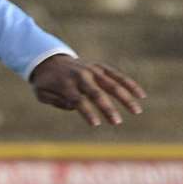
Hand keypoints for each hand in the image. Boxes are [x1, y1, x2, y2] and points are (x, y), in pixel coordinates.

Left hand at [29, 56, 145, 126]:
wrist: (48, 59)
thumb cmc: (45, 82)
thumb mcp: (41, 93)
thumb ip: (56, 101)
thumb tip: (75, 106)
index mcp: (65, 84)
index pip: (79, 101)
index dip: (88, 113)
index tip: (96, 124)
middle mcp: (81, 76)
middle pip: (97, 93)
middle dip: (107, 108)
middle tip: (116, 122)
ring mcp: (92, 70)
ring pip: (112, 83)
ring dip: (125, 98)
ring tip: (136, 111)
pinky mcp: (100, 67)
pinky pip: (117, 75)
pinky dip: (129, 84)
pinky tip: (141, 95)